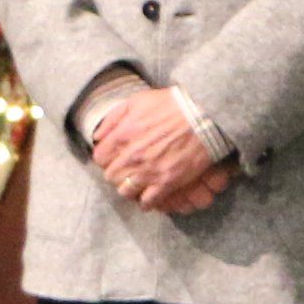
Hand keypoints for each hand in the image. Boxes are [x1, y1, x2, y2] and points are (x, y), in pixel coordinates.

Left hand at [94, 88, 232, 215]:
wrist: (204, 115)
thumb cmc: (173, 105)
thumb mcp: (138, 101)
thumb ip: (114, 118)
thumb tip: (98, 136)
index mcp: (122, 136)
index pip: (100, 158)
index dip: (107, 158)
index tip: (115, 157)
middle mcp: (131, 156)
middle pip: (111, 176)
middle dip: (117, 174)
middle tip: (127, 171)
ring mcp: (148, 171)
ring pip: (126, 191)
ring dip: (130, 188)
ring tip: (137, 185)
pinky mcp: (167, 182)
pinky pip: (148, 201)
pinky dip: (146, 202)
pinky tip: (149, 199)